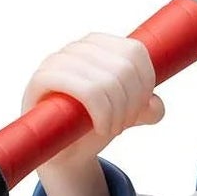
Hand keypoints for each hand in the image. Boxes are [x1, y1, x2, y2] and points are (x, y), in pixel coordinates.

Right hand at [24, 33, 164, 174]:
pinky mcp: (42, 79)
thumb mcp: (129, 114)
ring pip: (106, 81)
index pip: (135, 51)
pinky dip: (102, 114)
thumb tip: (154, 106)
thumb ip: (147, 108)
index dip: (145, 83)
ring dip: (117, 113)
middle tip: (124, 123)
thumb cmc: (95, 124)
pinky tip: (100, 127)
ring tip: (112, 127)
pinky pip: (86, 90)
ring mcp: (57, 61)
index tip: (139, 108)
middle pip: (124, 68)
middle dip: (132, 103)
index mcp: (100, 44)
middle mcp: (78, 48)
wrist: (64, 151)